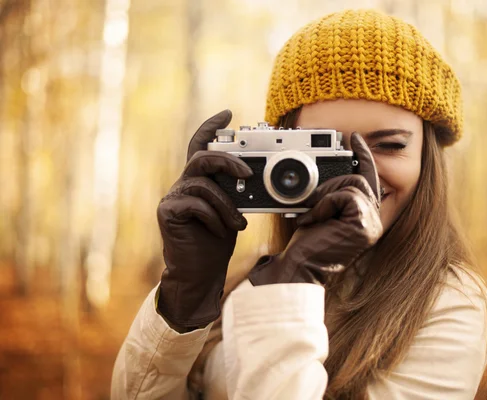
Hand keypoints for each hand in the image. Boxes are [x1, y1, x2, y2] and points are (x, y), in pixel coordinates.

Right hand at [157, 110, 252, 328]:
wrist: (201, 273)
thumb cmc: (217, 242)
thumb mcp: (232, 212)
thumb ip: (235, 192)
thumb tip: (254, 176)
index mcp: (200, 181)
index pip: (200, 146)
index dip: (212, 127)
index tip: (228, 113)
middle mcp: (184, 184)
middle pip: (202, 157)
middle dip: (228, 160)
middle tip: (248, 172)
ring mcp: (173, 197)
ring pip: (204, 184)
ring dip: (227, 205)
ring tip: (237, 224)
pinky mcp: (168, 212)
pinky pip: (197, 204)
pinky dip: (214, 218)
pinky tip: (219, 232)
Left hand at [248, 133, 382, 284]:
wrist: (300, 266)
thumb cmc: (307, 244)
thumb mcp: (321, 212)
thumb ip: (332, 195)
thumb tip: (329, 173)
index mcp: (366, 219)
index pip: (369, 180)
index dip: (364, 157)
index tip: (355, 138)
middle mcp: (374, 222)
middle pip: (360, 179)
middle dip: (331, 183)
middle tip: (311, 199)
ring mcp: (372, 225)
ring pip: (353, 184)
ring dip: (326, 194)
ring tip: (311, 212)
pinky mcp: (363, 225)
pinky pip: (346, 195)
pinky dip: (325, 204)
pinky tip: (315, 219)